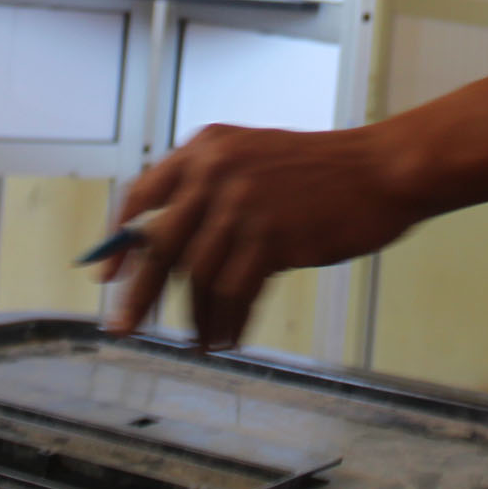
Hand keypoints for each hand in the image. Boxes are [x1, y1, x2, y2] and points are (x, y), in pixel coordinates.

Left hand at [100, 123, 426, 349]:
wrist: (380, 170)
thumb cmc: (320, 170)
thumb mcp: (253, 158)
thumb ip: (208, 189)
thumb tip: (163, 249)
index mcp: (206, 147)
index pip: (141, 194)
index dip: (119, 241)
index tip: (107, 277)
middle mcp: (216, 171)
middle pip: (159, 245)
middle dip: (138, 294)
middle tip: (122, 327)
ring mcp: (244, 204)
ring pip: (198, 277)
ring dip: (195, 317)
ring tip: (198, 341)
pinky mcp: (273, 237)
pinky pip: (234, 293)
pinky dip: (226, 321)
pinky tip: (226, 337)